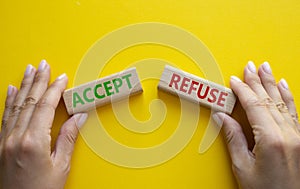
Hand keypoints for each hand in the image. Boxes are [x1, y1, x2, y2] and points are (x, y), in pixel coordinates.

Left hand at [0, 60, 87, 188]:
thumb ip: (68, 139)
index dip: (54, 90)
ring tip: (29, 70)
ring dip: (23, 86)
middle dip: (38, 80)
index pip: (46, 107)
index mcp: (33, 141)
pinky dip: (9, 101)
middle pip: (29, 101)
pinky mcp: (0, 144)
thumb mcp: (61, 167)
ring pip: (15, 105)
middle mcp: (15, 137)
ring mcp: (4, 140)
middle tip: (44, 65)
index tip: (62, 78)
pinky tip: (10, 90)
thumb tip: (78, 118)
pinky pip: (5, 116)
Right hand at [213, 61, 299, 188]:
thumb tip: (222, 117)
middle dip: (258, 80)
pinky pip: (293, 112)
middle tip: (250, 65)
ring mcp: (298, 136)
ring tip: (266, 69)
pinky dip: (287, 97)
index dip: (243, 90)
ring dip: (273, 84)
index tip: (234, 80)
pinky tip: (284, 87)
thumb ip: (233, 139)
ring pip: (283, 102)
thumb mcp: (243, 167)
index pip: (254, 105)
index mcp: (271, 140)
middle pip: (269, 99)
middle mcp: (289, 134)